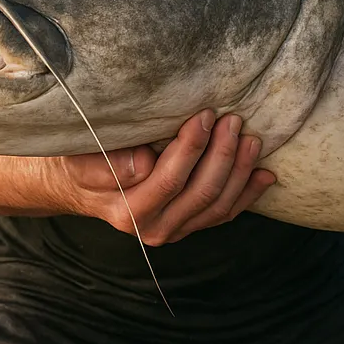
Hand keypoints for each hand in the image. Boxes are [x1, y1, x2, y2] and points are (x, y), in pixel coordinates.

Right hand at [56, 110, 275, 244]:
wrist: (79, 187)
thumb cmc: (81, 164)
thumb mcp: (81, 159)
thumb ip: (106, 165)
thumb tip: (143, 165)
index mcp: (129, 211)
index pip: (170, 180)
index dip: (193, 147)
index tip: (205, 115)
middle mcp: (154, 228)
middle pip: (202, 193)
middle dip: (223, 154)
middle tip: (233, 120)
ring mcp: (176, 229)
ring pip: (219, 206)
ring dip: (240, 171)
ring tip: (251, 139)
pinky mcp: (190, 225)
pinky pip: (225, 214)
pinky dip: (248, 194)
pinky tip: (265, 174)